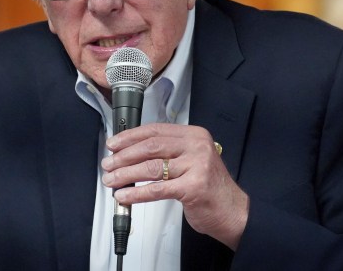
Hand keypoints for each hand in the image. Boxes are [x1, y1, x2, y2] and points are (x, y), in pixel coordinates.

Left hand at [101, 123, 248, 249]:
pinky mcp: (193, 188)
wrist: (234, 212)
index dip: (130, 137)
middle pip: (150, 146)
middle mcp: (196, 147)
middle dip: (124, 156)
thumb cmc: (210, 188)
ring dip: (125, 174)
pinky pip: (156, 189)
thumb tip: (130, 154)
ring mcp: (196, 166)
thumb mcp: (192, 161)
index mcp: (194, 135)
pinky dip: (136, 193)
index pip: (155, 130)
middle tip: (109, 163)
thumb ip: (168, 153)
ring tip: (112, 180)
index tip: (113, 144)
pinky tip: (124, 196)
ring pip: (150, 167)